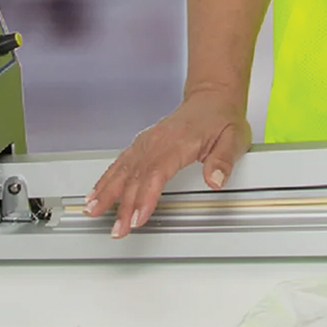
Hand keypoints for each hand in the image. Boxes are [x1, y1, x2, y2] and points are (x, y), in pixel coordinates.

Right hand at [84, 88, 250, 238]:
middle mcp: (158, 141)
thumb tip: (216, 179)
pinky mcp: (142, 142)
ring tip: (93, 211)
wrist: (212, 97)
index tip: (138, 218)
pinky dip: (106, 178)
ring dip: (107, 192)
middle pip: (136, 176)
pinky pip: (121, 161)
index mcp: (179, 141)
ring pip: (123, 169)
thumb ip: (224, 160)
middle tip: (118, 230)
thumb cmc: (221, 117)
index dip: (146, 197)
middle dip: (124, 205)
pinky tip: (96, 192)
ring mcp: (148, 141)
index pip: (158, 172)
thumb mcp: (234, 137)